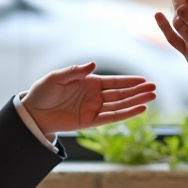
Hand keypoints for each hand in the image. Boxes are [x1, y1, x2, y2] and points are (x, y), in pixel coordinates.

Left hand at [23, 63, 155, 135]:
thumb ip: (75, 71)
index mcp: (90, 83)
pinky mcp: (90, 122)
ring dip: (135, 102)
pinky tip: (139, 109)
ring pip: (119, 105)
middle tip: (154, 88)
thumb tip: (93, 64)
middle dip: (138, 91)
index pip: (115, 82)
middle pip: (121, 94)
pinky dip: (125, 114)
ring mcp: (94, 109)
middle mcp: (95, 96)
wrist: (33, 112)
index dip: (130, 81)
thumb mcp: (57, 77)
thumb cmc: (44, 91)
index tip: (145, 80)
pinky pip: (111, 118)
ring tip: (151, 97)